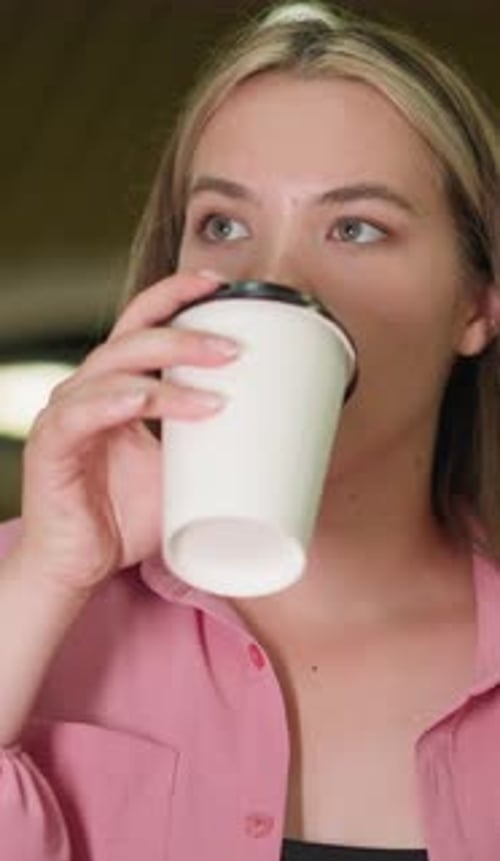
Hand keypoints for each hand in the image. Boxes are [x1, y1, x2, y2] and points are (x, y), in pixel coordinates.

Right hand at [13, 271, 238, 596]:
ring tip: (212, 389)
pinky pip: (80, 415)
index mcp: (116, 387)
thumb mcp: (178, 474)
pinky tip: (141, 400)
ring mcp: (66, 415)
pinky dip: (114, 403)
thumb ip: (209, 447)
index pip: (142, 325)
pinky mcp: (51, 447)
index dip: (175, 297)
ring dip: (163, 371)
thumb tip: (275, 438)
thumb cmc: (123, 516)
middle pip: (132, 338)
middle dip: (185, 333)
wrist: (79, 566)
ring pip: (111, 371)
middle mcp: (89, 391)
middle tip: (233, 347)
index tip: (221, 284)